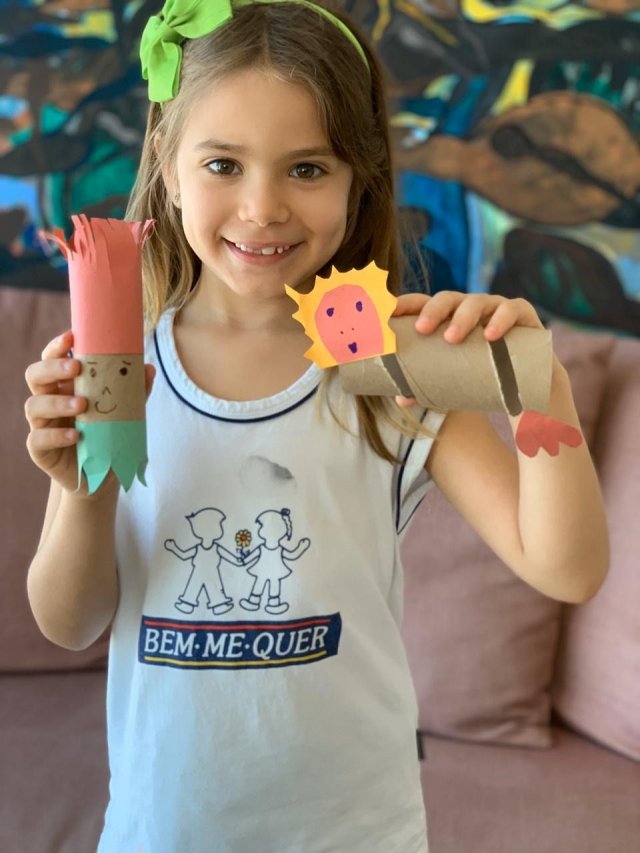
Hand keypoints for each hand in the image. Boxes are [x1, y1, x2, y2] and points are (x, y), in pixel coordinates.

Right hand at [24, 330, 155, 494]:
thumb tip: (148, 368)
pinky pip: (38, 439)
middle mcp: (48, 400)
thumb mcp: (125, 412)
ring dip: (57, 402)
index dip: (57, 347)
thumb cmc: (109, 435)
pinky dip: (56, 436)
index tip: (71, 337)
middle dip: (53, 368)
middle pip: (35, 376)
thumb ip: (135, 392)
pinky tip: (75, 436)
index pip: (52, 359)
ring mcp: (41, 425)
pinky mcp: (40, 449)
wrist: (102, 475)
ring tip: (82, 405)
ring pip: (34, 405)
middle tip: (76, 368)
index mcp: (65, 385)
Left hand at [392, 292, 543, 405]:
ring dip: (462, 317)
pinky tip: (491, 336)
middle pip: (447, 298)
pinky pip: (512, 309)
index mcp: (448, 318)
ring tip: (452, 338)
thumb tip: (401, 398)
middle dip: (432, 310)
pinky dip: (501, 319)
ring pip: (477, 302)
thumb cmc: (481, 378)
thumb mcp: (452, 383)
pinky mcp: (523, 315)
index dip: (406, 303)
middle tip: (422, 330)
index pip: (423, 303)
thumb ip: (427, 388)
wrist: (526, 388)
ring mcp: (496, 308)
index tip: (389, 310)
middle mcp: (469, 309)